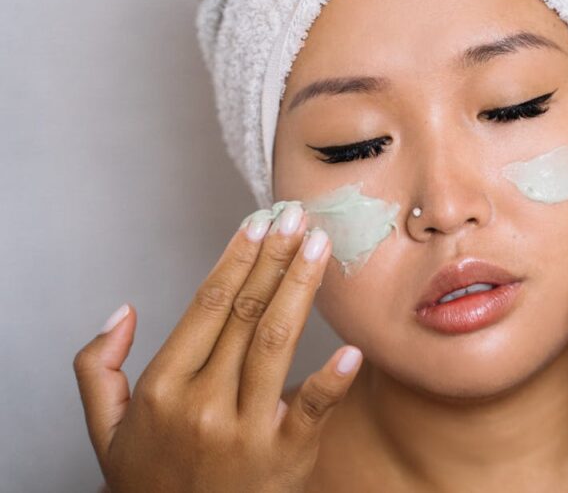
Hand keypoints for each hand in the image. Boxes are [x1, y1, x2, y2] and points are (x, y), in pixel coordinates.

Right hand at [72, 206, 362, 491]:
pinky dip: (332, 379)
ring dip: (300, 288)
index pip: (207, 305)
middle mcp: (203, 403)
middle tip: (297, 217)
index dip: (236, 259)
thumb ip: (98, 368)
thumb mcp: (106, 428)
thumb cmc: (152, 479)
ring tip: (319, 247)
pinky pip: (312, 409)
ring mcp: (245, 429)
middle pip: (245, 313)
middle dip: (275, 258)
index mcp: (163, 387)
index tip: (258, 223)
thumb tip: (122, 313)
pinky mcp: (283, 453)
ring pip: (276, 342)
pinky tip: (351, 349)